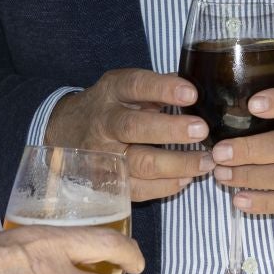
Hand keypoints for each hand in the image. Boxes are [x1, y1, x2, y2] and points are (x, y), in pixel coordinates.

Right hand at [44, 69, 213, 200]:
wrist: (67, 131)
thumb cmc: (111, 106)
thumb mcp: (127, 87)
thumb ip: (159, 86)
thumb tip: (201, 84)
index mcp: (112, 92)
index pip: (136, 85)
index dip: (163, 88)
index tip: (191, 93)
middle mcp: (104, 123)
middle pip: (134, 127)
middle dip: (171, 130)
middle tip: (202, 130)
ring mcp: (102, 155)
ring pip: (139, 163)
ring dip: (177, 164)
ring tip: (206, 161)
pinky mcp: (106, 182)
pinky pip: (138, 189)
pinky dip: (165, 186)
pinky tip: (187, 178)